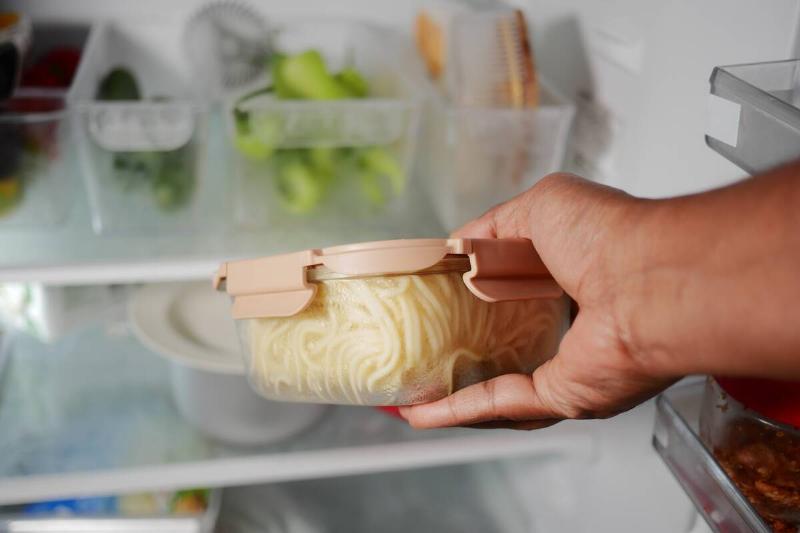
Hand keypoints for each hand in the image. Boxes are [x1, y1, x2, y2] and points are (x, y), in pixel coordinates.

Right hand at [400, 173, 676, 429]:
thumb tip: (457, 243)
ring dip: (452, 395)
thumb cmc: (608, 233)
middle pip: (505, 347)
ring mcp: (568, 365)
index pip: (513, 297)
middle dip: (461, 354)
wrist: (649, 280)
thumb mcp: (541, 205)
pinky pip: (502, 406)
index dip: (472, 300)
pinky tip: (421, 414)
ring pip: (499, 388)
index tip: (432, 304)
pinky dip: (457, 412)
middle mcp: (570, 329)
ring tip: (410, 396)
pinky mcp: (564, 396)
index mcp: (568, 281)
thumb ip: (496, 224)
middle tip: (418, 353)